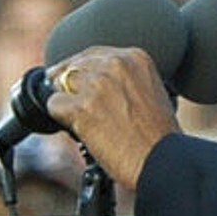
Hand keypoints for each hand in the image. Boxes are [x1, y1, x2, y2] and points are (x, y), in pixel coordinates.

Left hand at [44, 46, 180, 187]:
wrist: (162, 161)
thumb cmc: (160, 137)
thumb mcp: (151, 92)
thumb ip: (125, 80)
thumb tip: (96, 83)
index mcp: (135, 57)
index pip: (93, 54)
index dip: (81, 70)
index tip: (74, 81)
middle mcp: (115, 64)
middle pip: (73, 65)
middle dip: (68, 84)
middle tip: (72, 103)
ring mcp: (97, 84)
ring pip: (60, 83)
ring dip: (66, 102)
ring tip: (82, 121)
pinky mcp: (81, 107)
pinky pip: (54, 105)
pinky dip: (60, 119)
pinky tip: (78, 130)